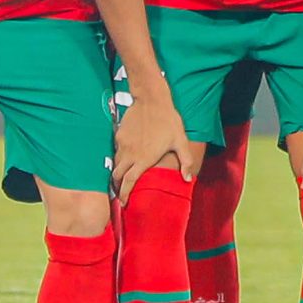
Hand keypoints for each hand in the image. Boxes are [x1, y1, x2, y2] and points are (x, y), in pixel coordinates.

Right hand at [110, 87, 191, 203]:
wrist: (152, 99)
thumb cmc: (168, 120)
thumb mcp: (180, 141)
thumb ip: (185, 161)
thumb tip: (187, 179)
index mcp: (144, 159)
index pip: (128, 182)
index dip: (124, 194)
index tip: (124, 203)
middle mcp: (130, 154)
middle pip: (117, 176)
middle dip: (117, 187)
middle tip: (121, 192)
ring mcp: (122, 144)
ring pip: (115, 163)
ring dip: (118, 172)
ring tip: (123, 177)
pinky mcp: (119, 135)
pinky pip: (116, 150)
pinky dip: (119, 157)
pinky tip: (127, 156)